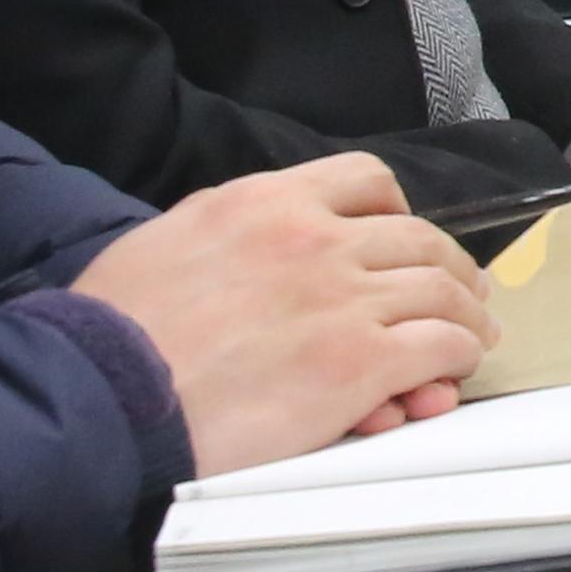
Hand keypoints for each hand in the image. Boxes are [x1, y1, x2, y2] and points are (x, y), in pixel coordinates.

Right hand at [73, 153, 497, 474]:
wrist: (98, 393)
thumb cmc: (111, 333)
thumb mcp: (167, 245)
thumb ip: (230, 240)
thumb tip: (262, 262)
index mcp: (263, 202)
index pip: (361, 179)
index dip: (395, 210)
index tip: (401, 234)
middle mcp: (314, 238)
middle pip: (418, 237)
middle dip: (448, 265)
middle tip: (460, 291)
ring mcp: (341, 298)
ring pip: (441, 289)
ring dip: (465, 314)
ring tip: (472, 335)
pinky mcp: (356, 362)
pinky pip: (438, 346)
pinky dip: (457, 355)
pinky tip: (452, 371)